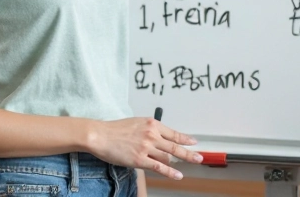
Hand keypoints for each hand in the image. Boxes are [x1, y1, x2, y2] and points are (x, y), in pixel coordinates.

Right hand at [88, 118, 202, 179]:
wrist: (100, 135)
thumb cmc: (115, 130)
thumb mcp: (136, 123)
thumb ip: (149, 130)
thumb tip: (160, 138)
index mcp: (151, 124)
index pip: (173, 133)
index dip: (185, 138)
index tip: (193, 142)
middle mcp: (151, 134)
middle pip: (175, 146)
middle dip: (189, 153)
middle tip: (199, 158)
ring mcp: (146, 147)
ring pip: (167, 156)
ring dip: (175, 163)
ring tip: (181, 169)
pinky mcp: (139, 159)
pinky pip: (159, 166)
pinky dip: (170, 172)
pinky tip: (178, 175)